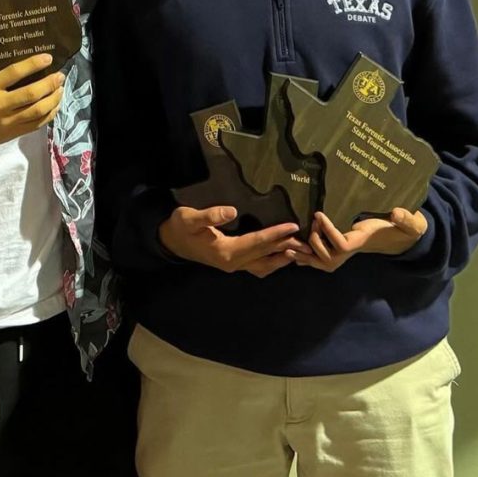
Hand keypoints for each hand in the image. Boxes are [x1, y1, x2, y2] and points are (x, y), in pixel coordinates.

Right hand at [0, 53, 64, 145]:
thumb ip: (1, 79)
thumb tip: (29, 71)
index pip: (15, 72)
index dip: (34, 64)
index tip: (48, 58)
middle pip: (31, 93)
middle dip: (50, 84)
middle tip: (60, 76)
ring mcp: (5, 122)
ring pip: (37, 111)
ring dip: (53, 99)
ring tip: (60, 91)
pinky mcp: (10, 134)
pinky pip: (35, 125)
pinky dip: (48, 115)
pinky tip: (53, 107)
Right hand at [157, 205, 308, 277]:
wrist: (170, 241)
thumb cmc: (180, 227)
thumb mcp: (190, 217)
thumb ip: (210, 215)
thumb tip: (232, 211)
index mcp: (226, 251)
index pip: (256, 242)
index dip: (275, 234)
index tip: (292, 226)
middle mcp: (233, 262)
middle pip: (265, 255)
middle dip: (286, 247)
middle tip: (307, 240)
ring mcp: (234, 265)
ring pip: (264, 265)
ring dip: (282, 258)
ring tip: (300, 250)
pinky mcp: (233, 263)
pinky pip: (258, 266)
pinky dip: (273, 261)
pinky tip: (281, 255)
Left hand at [290, 208, 427, 271]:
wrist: (396, 238)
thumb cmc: (401, 229)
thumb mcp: (410, 224)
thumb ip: (406, 220)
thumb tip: (397, 213)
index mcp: (361, 242)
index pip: (341, 244)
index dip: (328, 231)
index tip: (318, 214)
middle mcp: (349, 253)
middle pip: (326, 258)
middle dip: (315, 241)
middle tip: (312, 221)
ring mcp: (342, 255)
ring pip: (320, 262)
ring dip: (306, 252)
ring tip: (296, 237)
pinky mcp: (337, 252)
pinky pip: (318, 260)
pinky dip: (304, 257)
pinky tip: (292, 252)